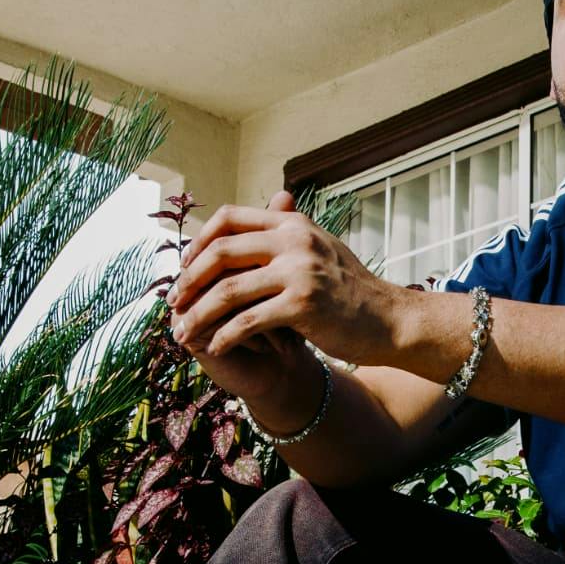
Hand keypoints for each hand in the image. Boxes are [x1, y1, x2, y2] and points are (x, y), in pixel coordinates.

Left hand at [167, 191, 401, 370]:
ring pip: (229, 290)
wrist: (390, 320)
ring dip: (199, 314)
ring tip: (183, 333)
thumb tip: (259, 216)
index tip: (185, 267)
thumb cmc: (352, 291)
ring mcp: (300, 272)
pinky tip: (215, 348)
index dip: (199, 241)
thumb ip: (287, 235)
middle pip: (221, 252)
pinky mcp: (303, 306)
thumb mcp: (321, 250)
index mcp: (293, 224)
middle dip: (189, 280)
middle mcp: (295, 241)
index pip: (230, 218)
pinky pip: (249, 321)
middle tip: (173, 303)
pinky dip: (226, 336)